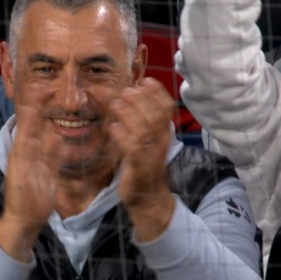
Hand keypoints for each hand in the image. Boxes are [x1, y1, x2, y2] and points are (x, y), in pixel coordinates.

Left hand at [0, 105, 58, 261]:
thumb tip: (28, 114)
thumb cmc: (21, 194)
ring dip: (55, 125)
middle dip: (46, 111)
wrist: (26, 219)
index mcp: (21, 148)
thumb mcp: (23, 166)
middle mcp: (31, 151)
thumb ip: (27, 140)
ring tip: (65, 110)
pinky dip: (60, 144)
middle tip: (57, 94)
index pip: (28, 121)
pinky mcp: (50, 171)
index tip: (42, 89)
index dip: (35, 105)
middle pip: (40, 127)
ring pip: (49, 138)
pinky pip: (56, 153)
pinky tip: (65, 135)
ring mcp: (41, 160)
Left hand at [108, 77, 176, 240]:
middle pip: (155, 116)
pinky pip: (132, 150)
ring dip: (130, 114)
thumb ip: (136, 120)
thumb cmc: (143, 165)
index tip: (145, 80)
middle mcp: (161, 143)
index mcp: (164, 134)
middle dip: (141, 100)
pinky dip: (122, 136)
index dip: (157, 93)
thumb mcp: (143, 140)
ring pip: (144, 130)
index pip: (167, 108)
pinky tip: (113, 128)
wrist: (148, 199)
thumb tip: (123, 95)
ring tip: (116, 104)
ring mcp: (151, 156)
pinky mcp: (139, 168)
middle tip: (127, 90)